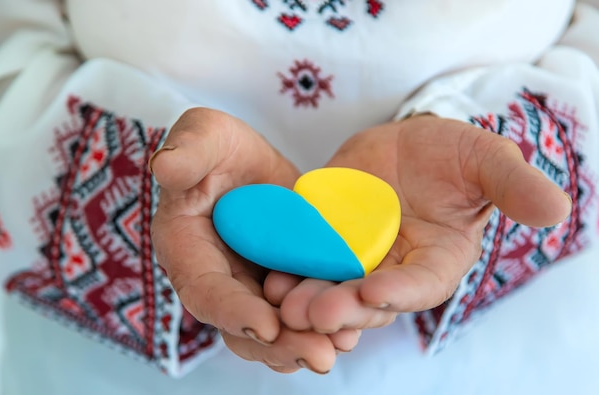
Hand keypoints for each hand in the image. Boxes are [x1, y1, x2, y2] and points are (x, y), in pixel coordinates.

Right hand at [150, 108, 358, 372]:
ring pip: (272, 330)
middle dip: (279, 345)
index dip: (231, 311)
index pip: (204, 290)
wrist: (244, 161)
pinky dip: (322, 326)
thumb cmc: (216, 146)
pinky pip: (297, 313)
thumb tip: (164, 168)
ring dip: (303, 344)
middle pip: (242, 326)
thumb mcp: (203, 136)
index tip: (265, 326)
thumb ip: (187, 151)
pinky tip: (353, 331)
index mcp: (188, 250)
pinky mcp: (281, 283)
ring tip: (340, 348)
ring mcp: (250, 286)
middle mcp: (217, 279)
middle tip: (318, 355)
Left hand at [266, 114, 570, 333]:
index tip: (375, 292)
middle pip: (367, 299)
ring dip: (306, 298)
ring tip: (283, 302)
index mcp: (435, 261)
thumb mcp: (486, 161)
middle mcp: (392, 269)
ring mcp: (354, 257)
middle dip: (342, 307)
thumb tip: (556, 211)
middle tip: (314, 313)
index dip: (400, 292)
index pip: (420, 285)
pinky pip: (302, 258)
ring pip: (329, 286)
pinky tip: (267, 273)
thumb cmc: (454, 156)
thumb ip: (513, 185)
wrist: (408, 145)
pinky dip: (286, 267)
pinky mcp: (322, 237)